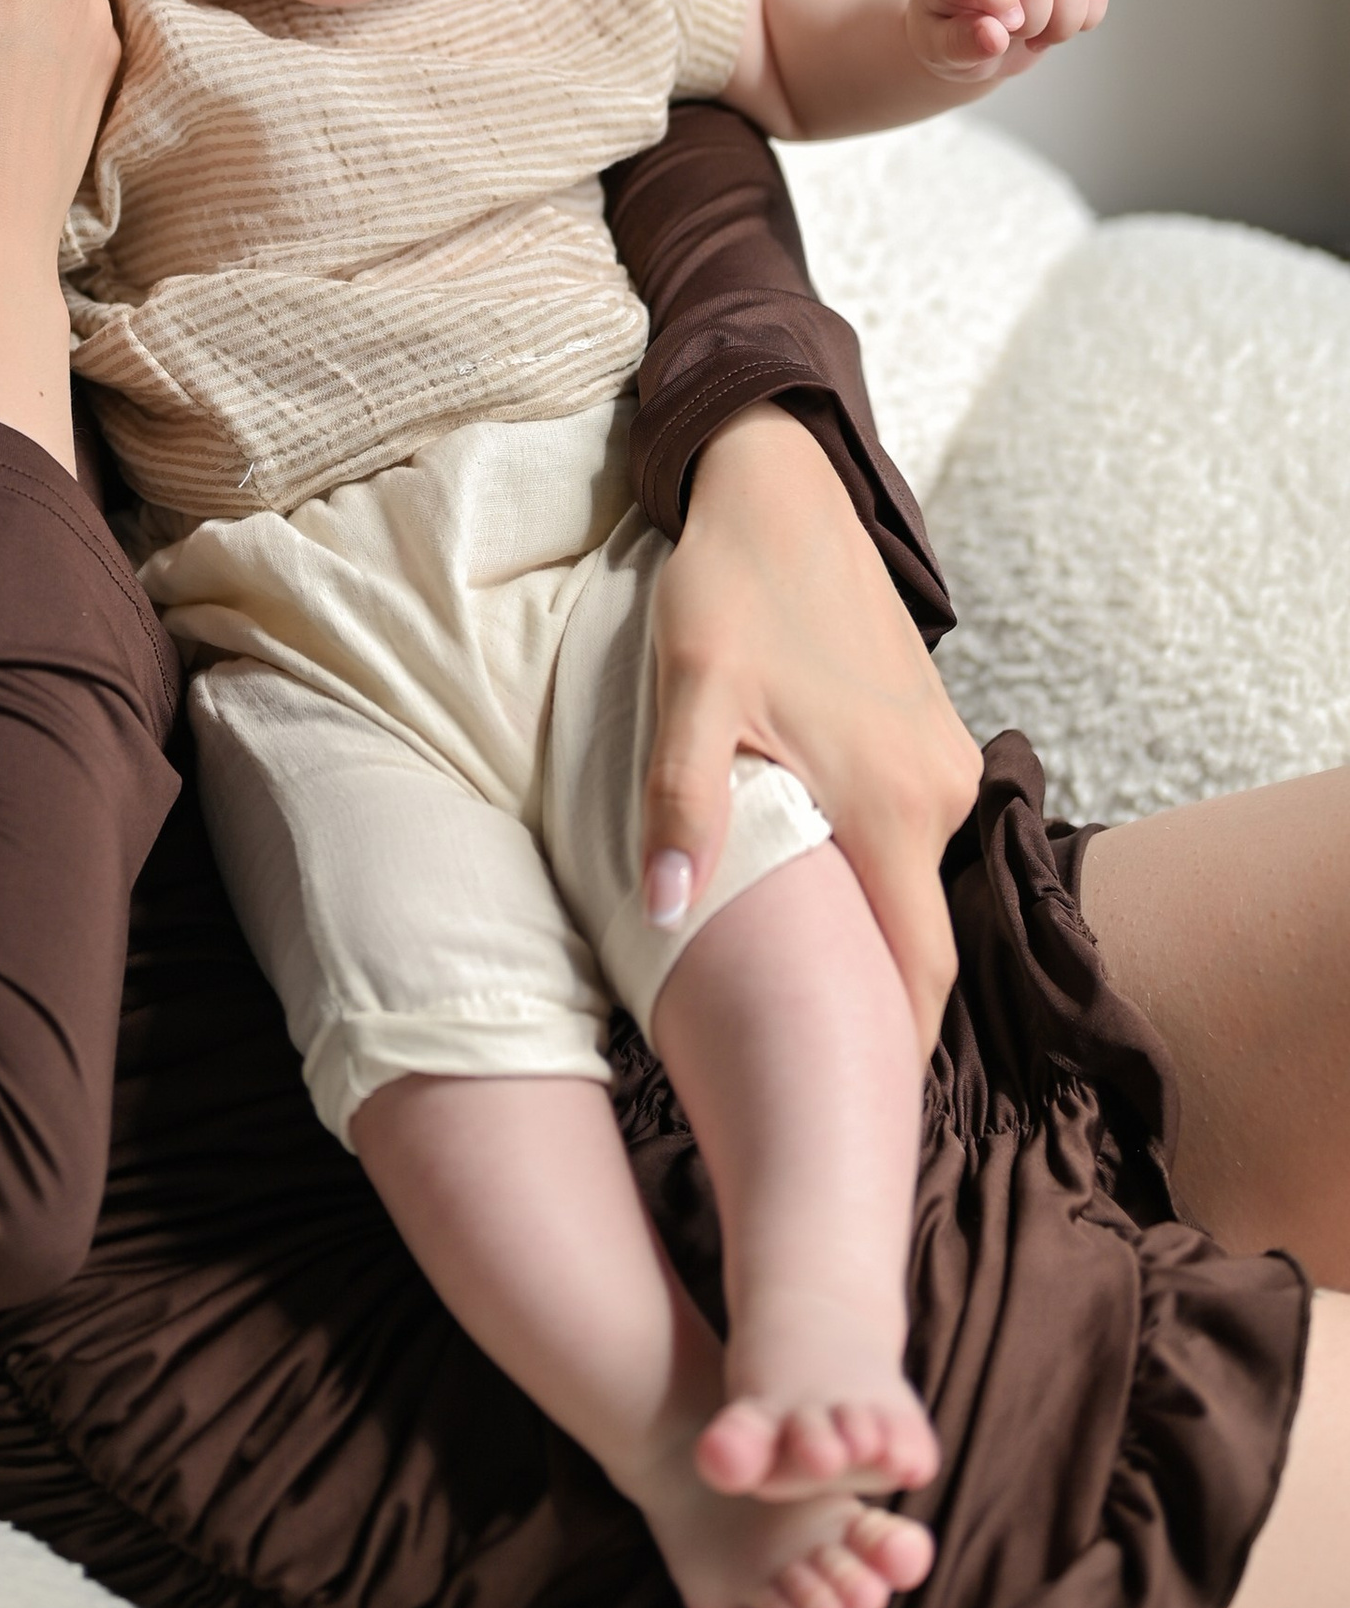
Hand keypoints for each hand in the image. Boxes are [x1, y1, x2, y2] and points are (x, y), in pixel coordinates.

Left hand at [645, 405, 982, 1057]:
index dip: (895, 1051)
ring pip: (910, 881)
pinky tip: (810, 879)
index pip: (916, 969)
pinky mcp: (930, 738)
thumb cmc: (731, 586)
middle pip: (919, 936)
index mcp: (889, 803)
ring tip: (798, 988)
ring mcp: (944, 764)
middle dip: (879, 1009)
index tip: (861, 1121)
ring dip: (865, 928)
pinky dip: (868, 869)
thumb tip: (663, 915)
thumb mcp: (688, 687)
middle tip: (815, 1076)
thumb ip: (683, 802)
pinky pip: (908, 832)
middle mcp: (939, 794)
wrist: (783, 486)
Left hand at [908, 0, 1107, 85]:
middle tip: (1016, 38)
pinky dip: (1087, 18)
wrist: (972, 30)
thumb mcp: (939, 48)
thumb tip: (994, 36)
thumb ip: (960, 43)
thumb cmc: (948, 33)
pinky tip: (1058, 28)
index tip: (1005, 29)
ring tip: (1037, 37)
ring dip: (1063, 24)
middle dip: (1032, 23)